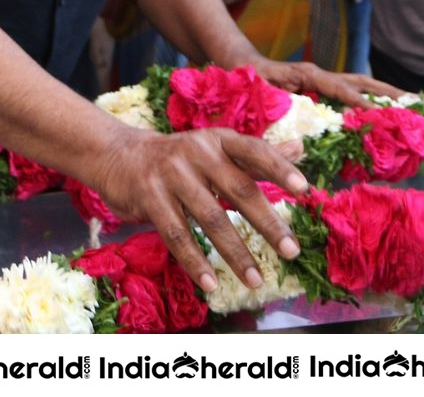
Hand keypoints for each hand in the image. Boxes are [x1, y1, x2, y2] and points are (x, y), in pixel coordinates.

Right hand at [87, 127, 308, 291]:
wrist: (120, 156)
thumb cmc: (180, 157)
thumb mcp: (216, 148)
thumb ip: (256, 154)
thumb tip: (300, 149)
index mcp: (219, 139)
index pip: (255, 151)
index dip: (280, 168)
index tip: (304, 189)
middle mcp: (198, 152)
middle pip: (239, 189)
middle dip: (268, 223)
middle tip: (291, 250)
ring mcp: (172, 175)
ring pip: (211, 219)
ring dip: (236, 253)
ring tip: (256, 279)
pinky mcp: (150, 198)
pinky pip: (177, 235)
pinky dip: (195, 261)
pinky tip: (211, 283)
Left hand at [248, 56, 401, 108]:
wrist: (242, 64)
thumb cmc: (249, 80)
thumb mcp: (258, 92)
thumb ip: (274, 105)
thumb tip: (290, 121)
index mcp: (308, 75)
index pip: (339, 88)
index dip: (357, 101)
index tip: (375, 113)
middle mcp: (320, 76)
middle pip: (359, 81)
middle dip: (385, 92)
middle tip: (411, 102)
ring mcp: (323, 81)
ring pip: (359, 86)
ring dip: (382, 95)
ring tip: (407, 106)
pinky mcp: (323, 89)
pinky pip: (350, 94)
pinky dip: (368, 102)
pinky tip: (381, 115)